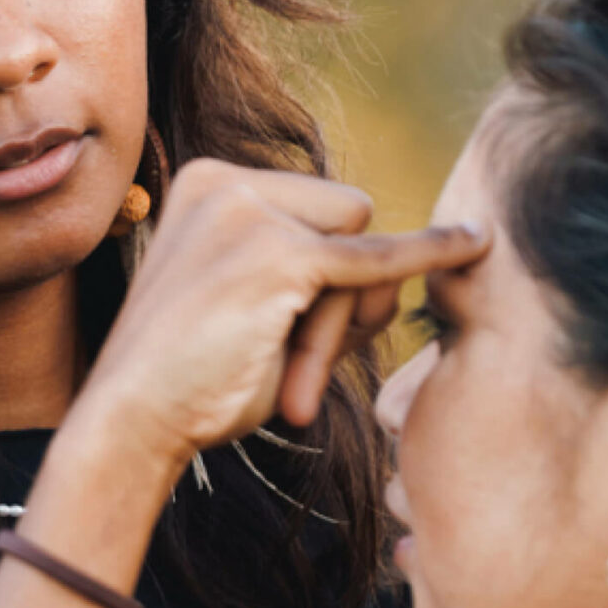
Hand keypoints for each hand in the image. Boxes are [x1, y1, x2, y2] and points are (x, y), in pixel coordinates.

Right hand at [72, 158, 487, 454]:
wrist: (130, 423)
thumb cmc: (194, 379)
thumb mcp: (259, 305)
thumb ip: (325, 273)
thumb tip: (435, 246)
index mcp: (208, 185)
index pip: (316, 207)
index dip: (325, 274)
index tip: (279, 334)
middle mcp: (222, 183)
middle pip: (345, 214)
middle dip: (342, 290)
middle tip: (289, 364)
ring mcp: (246, 214)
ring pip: (360, 244)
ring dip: (342, 320)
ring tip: (284, 377)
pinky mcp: (277, 256)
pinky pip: (376, 261)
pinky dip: (429, 255)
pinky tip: (476, 244)